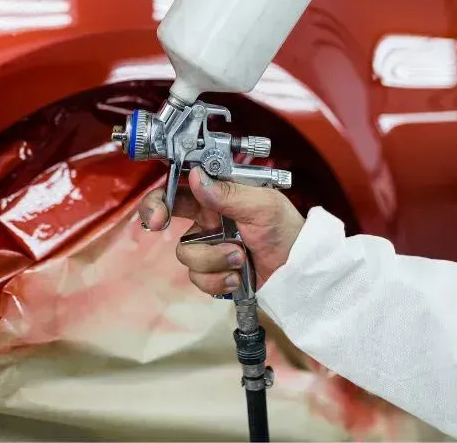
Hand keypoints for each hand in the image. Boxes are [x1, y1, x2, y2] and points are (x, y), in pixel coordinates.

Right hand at [138, 167, 304, 294]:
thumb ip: (227, 193)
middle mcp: (208, 219)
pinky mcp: (214, 272)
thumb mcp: (262, 205)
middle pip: (167, 218)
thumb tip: (196, 177)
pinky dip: (220, 279)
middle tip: (158, 223)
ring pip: (186, 254)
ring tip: (240, 257)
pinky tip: (239, 276)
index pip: (180, 189)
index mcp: (218, 196)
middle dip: (161, 221)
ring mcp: (209, 246)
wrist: (300, 271)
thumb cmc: (287, 230)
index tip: (157, 212)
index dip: (160, 197)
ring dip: (214, 259)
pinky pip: (198, 278)